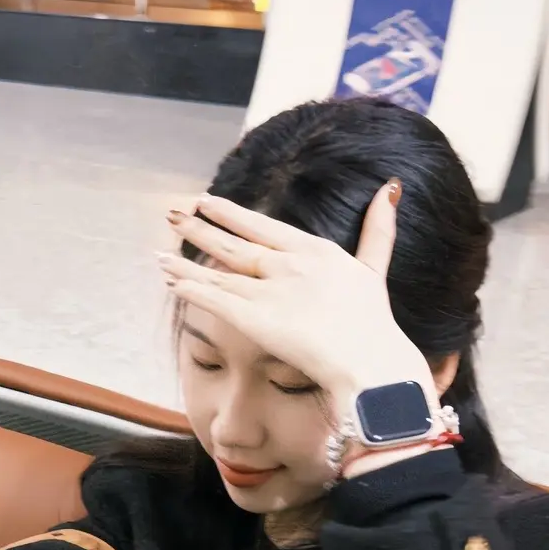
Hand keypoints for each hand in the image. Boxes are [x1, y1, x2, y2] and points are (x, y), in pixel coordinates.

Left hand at [159, 181, 441, 440]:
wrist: (369, 360)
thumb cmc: (373, 324)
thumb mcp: (375, 268)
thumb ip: (378, 229)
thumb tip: (389, 189)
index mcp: (314, 250)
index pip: (264, 227)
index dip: (232, 215)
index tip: (208, 202)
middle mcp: (288, 264)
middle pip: (235, 243)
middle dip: (200, 228)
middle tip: (174, 213)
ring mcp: (269, 290)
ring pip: (217, 270)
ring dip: (186, 260)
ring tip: (160, 250)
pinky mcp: (254, 318)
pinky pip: (214, 298)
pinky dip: (190, 287)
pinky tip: (169, 279)